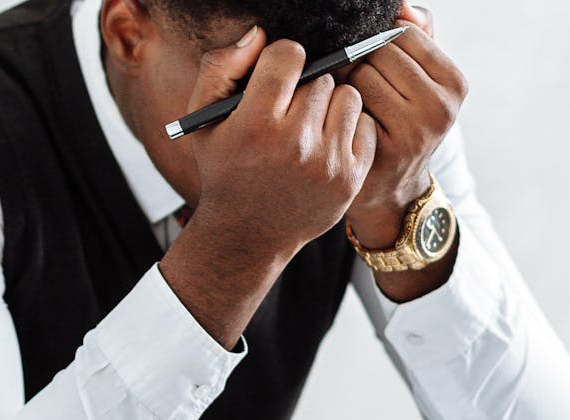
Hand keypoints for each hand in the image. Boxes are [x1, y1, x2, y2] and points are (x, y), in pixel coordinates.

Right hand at [187, 27, 377, 255]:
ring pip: (348, 96)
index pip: (289, 55)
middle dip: (306, 87)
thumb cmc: (225, 170)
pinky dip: (350, 129)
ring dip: (332, 104)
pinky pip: (366, 125)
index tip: (276, 79)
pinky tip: (327, 143)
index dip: (281, 61)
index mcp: (255, 124)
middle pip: (321, 76)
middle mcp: (294, 143)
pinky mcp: (350, 178)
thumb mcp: (203, 120)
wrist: (247, 234)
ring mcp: (327, 163)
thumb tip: (260, 35)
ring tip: (311, 124)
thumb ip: (221, 67)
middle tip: (290, 111)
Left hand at [345, 7, 467, 248]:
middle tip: (358, 84)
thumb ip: (417, 34)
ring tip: (353, 104)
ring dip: (347, 84)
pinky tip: (345, 123)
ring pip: (361, 76)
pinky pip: (347, 107)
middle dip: (361, 61)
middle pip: (380, 52)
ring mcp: (414, 133)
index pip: (404, 33)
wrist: (391, 188)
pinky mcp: (384, 152)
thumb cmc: (400, 122)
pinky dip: (340, 109)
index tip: (374, 62)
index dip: (378, 41)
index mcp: (455, 84)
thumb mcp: (420, 79)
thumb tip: (401, 5)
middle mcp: (441, 109)